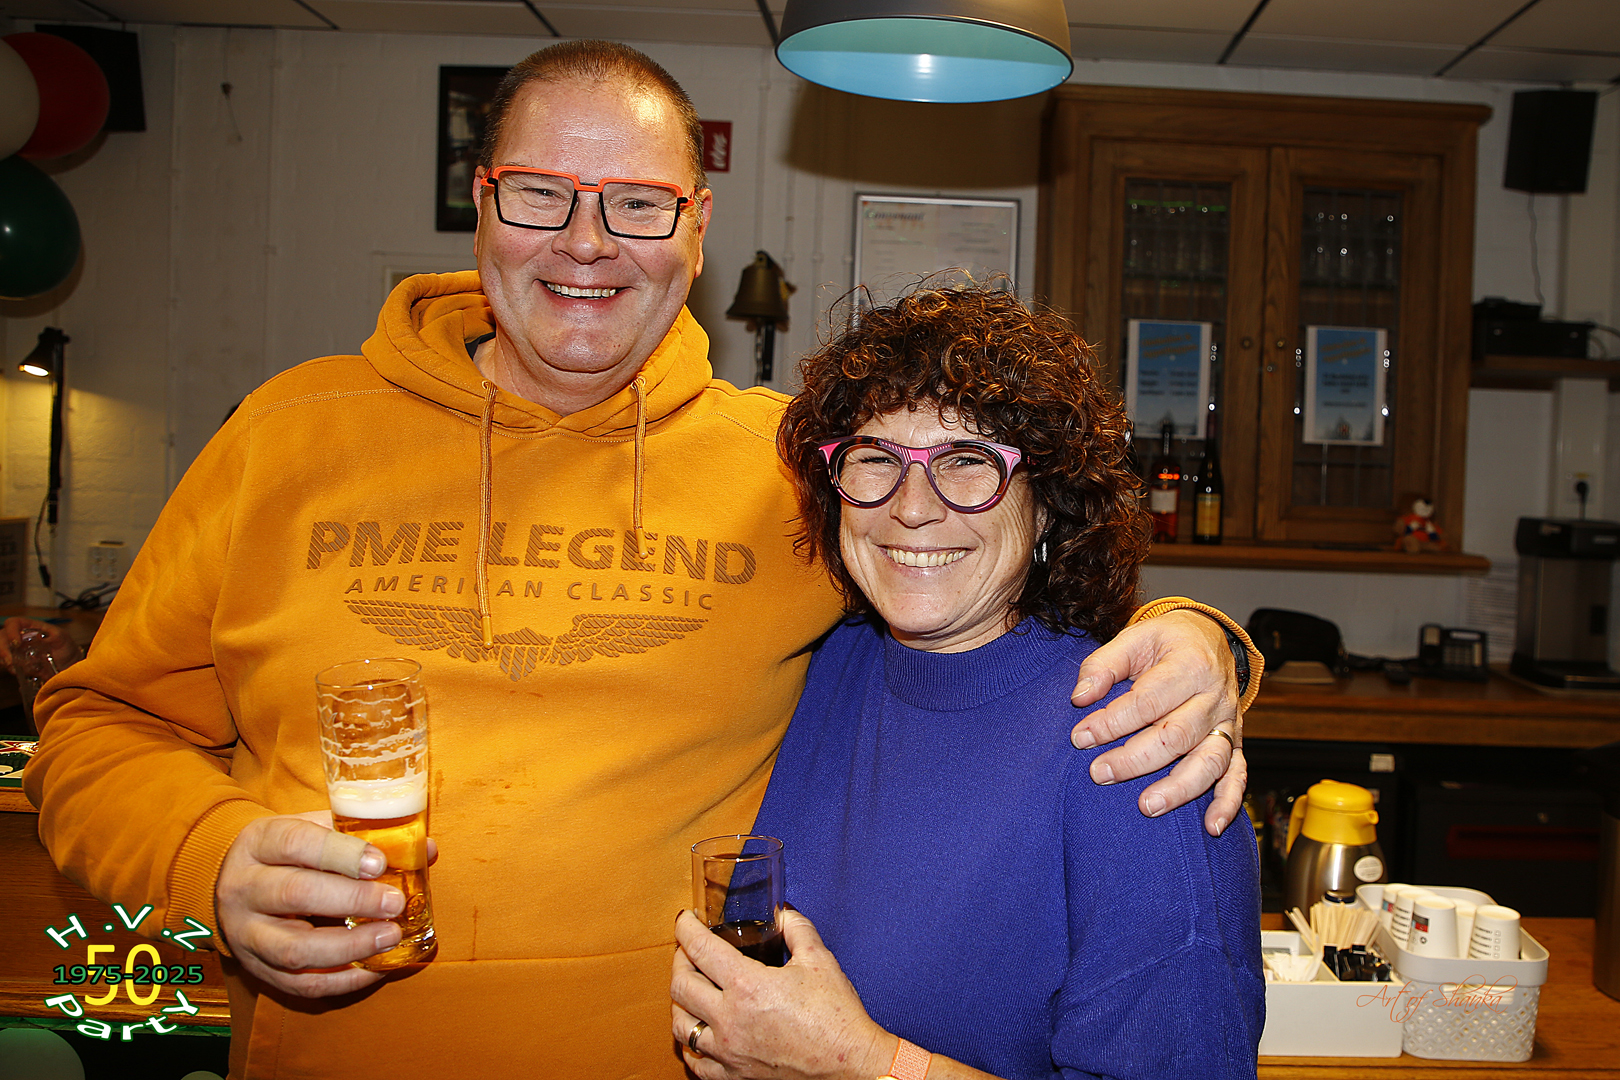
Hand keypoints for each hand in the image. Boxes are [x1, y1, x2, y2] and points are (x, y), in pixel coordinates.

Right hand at [0, 617, 82, 674]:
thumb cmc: (65, 648)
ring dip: (6, 661)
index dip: (11, 631)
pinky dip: (12, 669)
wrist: (68, 665)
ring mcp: (16, 650)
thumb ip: (54, 635)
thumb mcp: (63, 639)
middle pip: (2, 638)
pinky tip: (20, 672)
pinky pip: (7, 664)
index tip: (16, 643)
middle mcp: (19, 637)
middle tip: (10, 661)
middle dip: (3, 650)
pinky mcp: (16, 662)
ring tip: (16, 669)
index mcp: (29, 627)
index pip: (13, 623)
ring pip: (2, 652)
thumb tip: (41, 637)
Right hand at [215, 810, 437, 997]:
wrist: (236, 882)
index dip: (341, 854)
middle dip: (352, 900)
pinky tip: (374, 968)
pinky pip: (300, 984)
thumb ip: (364, 836)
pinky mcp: (256, 969)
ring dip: (349, 947)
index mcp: (259, 843)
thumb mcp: (315, 829)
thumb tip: (425, 849)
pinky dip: (342, 981)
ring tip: (390, 936)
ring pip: (294, 948)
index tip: (379, 863)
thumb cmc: (289, 852)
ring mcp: (245, 934)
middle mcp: (243, 888)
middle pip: (295, 894)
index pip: (296, 843)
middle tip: (394, 903)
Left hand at [671, 909, 890, 1079]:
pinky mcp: (735, 1076)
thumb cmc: (836, 1016)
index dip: (686, 929)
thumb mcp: (819, 960)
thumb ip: (797, 928)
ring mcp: (729, 1051)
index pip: (700, 949)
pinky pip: (697, 1063)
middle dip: (679, 961)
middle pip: (680, 985)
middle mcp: (730, 1019)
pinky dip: (692, 1046)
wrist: (850, 1064)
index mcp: (748, 986)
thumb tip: (784, 912)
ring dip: (679, 1003)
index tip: (684, 921)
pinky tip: (699, 1034)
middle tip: (687, 951)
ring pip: (681, 1025)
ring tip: (689, 990)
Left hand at [1069, 609, 1242, 834]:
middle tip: (1099, 773)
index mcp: (1189, 665)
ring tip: (1147, 806)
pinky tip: (1211, 827)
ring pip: (1209, 761)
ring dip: (1178, 788)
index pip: (1147, 701)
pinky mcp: (1235, 743)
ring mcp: (1228, 723)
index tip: (1080, 737)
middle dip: (1134, 759)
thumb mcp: (1135, 638)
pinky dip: (1228, 803)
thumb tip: (1080, 696)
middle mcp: (1214, 697)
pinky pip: (1237, 775)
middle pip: (1176, 735)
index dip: (1111, 722)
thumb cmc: (1166, 642)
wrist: (1210, 639)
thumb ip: (1104, 664)